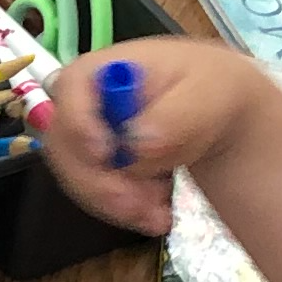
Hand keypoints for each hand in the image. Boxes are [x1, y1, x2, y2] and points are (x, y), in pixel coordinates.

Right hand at [36, 36, 277, 232]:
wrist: (216, 113)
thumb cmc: (209, 90)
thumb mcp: (207, 93)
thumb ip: (175, 115)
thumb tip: (136, 142)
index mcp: (101, 69)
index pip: (70, 91)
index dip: (79, 124)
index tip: (106, 155)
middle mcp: (82, 104)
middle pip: (64, 145)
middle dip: (101, 182)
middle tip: (142, 205)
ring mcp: (84, 140)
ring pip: (77, 179)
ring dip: (116, 203)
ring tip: (161, 211)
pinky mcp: (93, 169)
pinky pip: (93, 197)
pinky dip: (123, 212)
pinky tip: (157, 213)